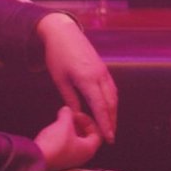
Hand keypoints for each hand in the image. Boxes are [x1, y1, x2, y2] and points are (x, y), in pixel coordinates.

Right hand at [33, 106, 101, 170]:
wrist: (36, 160)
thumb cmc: (55, 143)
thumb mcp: (63, 124)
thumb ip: (67, 114)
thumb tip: (67, 109)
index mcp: (89, 149)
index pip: (97, 134)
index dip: (88, 121)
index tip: (77, 114)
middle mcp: (82, 157)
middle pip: (86, 139)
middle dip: (79, 126)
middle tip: (70, 118)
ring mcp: (70, 161)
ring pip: (75, 143)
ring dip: (70, 131)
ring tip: (61, 123)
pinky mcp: (59, 162)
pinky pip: (66, 148)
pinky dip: (63, 138)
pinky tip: (53, 132)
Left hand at [37, 12, 117, 142]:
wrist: (62, 32)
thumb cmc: (57, 55)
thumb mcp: (60, 79)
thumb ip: (70, 98)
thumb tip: (77, 115)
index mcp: (87, 79)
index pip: (100, 107)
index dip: (105, 124)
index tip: (109, 138)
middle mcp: (99, 75)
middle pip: (110, 103)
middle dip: (112, 121)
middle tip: (111, 137)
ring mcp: (103, 70)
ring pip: (113, 95)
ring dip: (113, 112)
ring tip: (111, 125)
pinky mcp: (102, 67)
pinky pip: (111, 87)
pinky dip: (112, 100)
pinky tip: (109, 107)